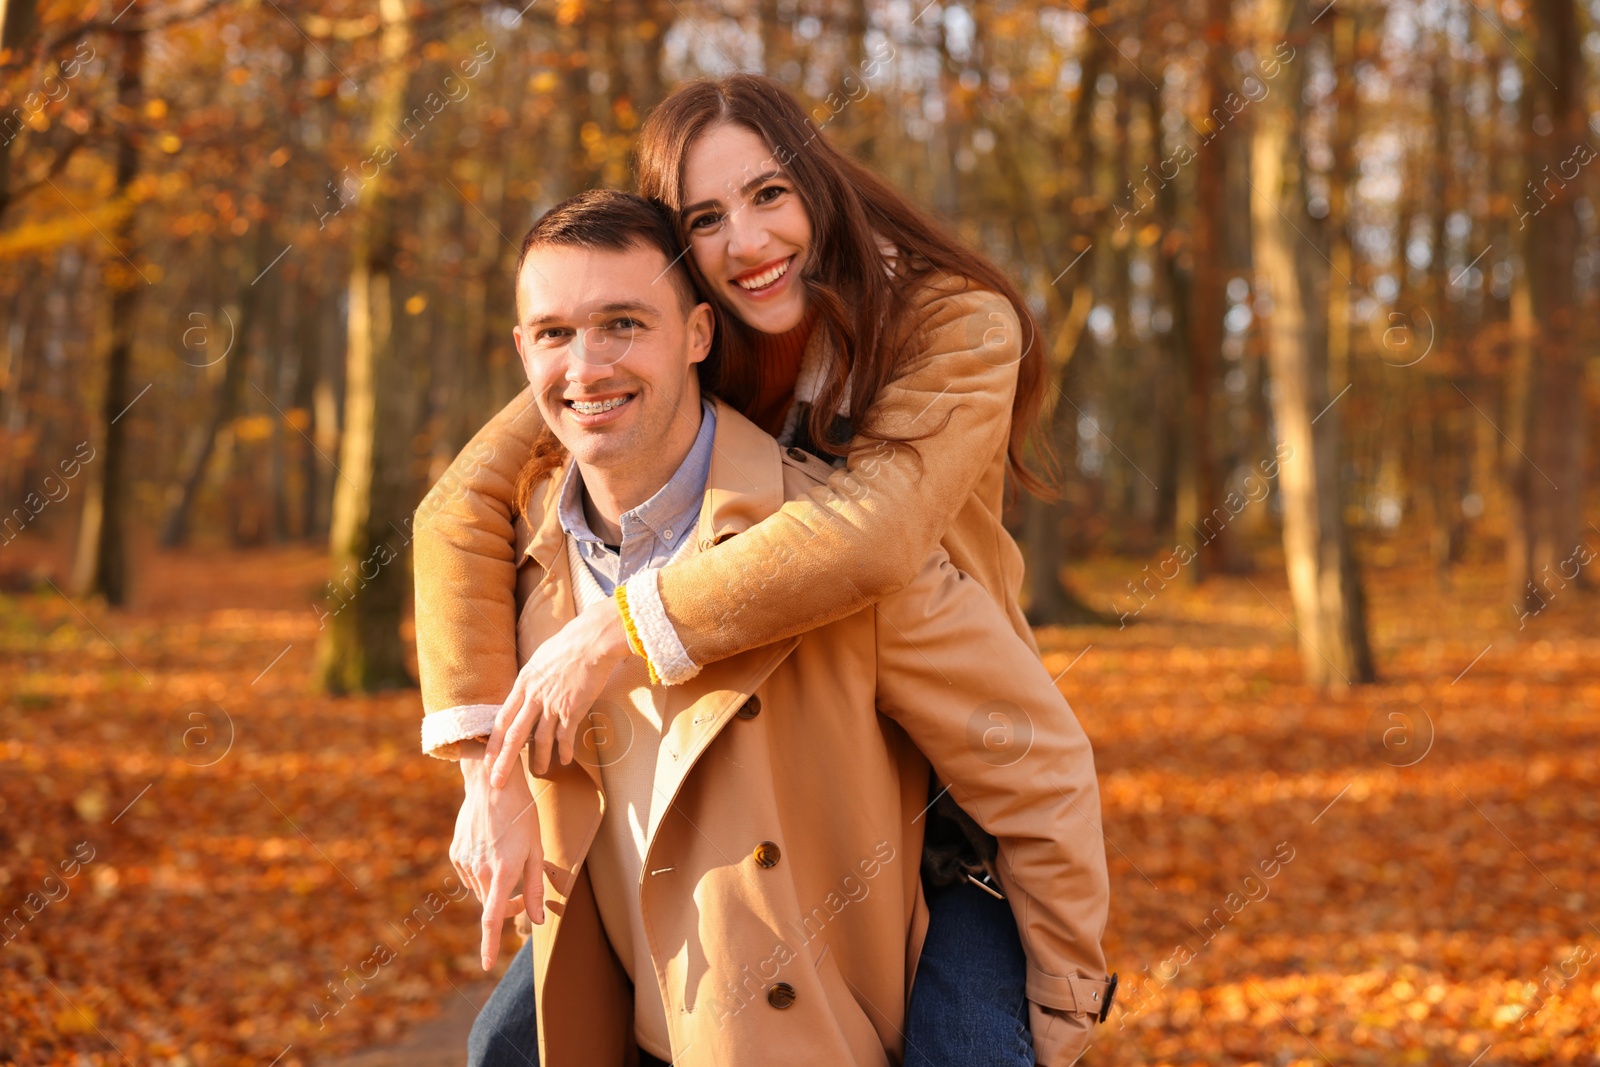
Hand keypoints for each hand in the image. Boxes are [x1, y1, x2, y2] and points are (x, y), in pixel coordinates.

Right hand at [451, 742, 543, 969]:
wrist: (491, 784)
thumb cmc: (523, 815)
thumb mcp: (537, 850)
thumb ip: (536, 887)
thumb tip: (537, 920)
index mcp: (502, 872)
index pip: (493, 918)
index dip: (490, 944)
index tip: (487, 965)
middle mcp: (479, 871)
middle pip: (492, 905)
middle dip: (508, 906)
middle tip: (525, 891)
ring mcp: (464, 862)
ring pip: (481, 890)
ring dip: (495, 888)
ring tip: (509, 859)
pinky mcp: (456, 853)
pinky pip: (470, 875)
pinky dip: (482, 873)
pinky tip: (492, 849)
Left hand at [486, 595, 630, 784]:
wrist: (591, 641)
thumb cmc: (569, 644)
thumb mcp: (540, 659)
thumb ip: (533, 678)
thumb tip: (528, 688)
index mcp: (523, 684)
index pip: (502, 718)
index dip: (493, 742)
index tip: (487, 758)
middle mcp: (534, 697)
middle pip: (514, 735)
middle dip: (504, 762)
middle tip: (497, 782)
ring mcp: (553, 704)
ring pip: (540, 740)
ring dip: (539, 759)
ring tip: (539, 773)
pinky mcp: (573, 709)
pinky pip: (565, 736)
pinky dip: (564, 750)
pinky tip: (565, 760)